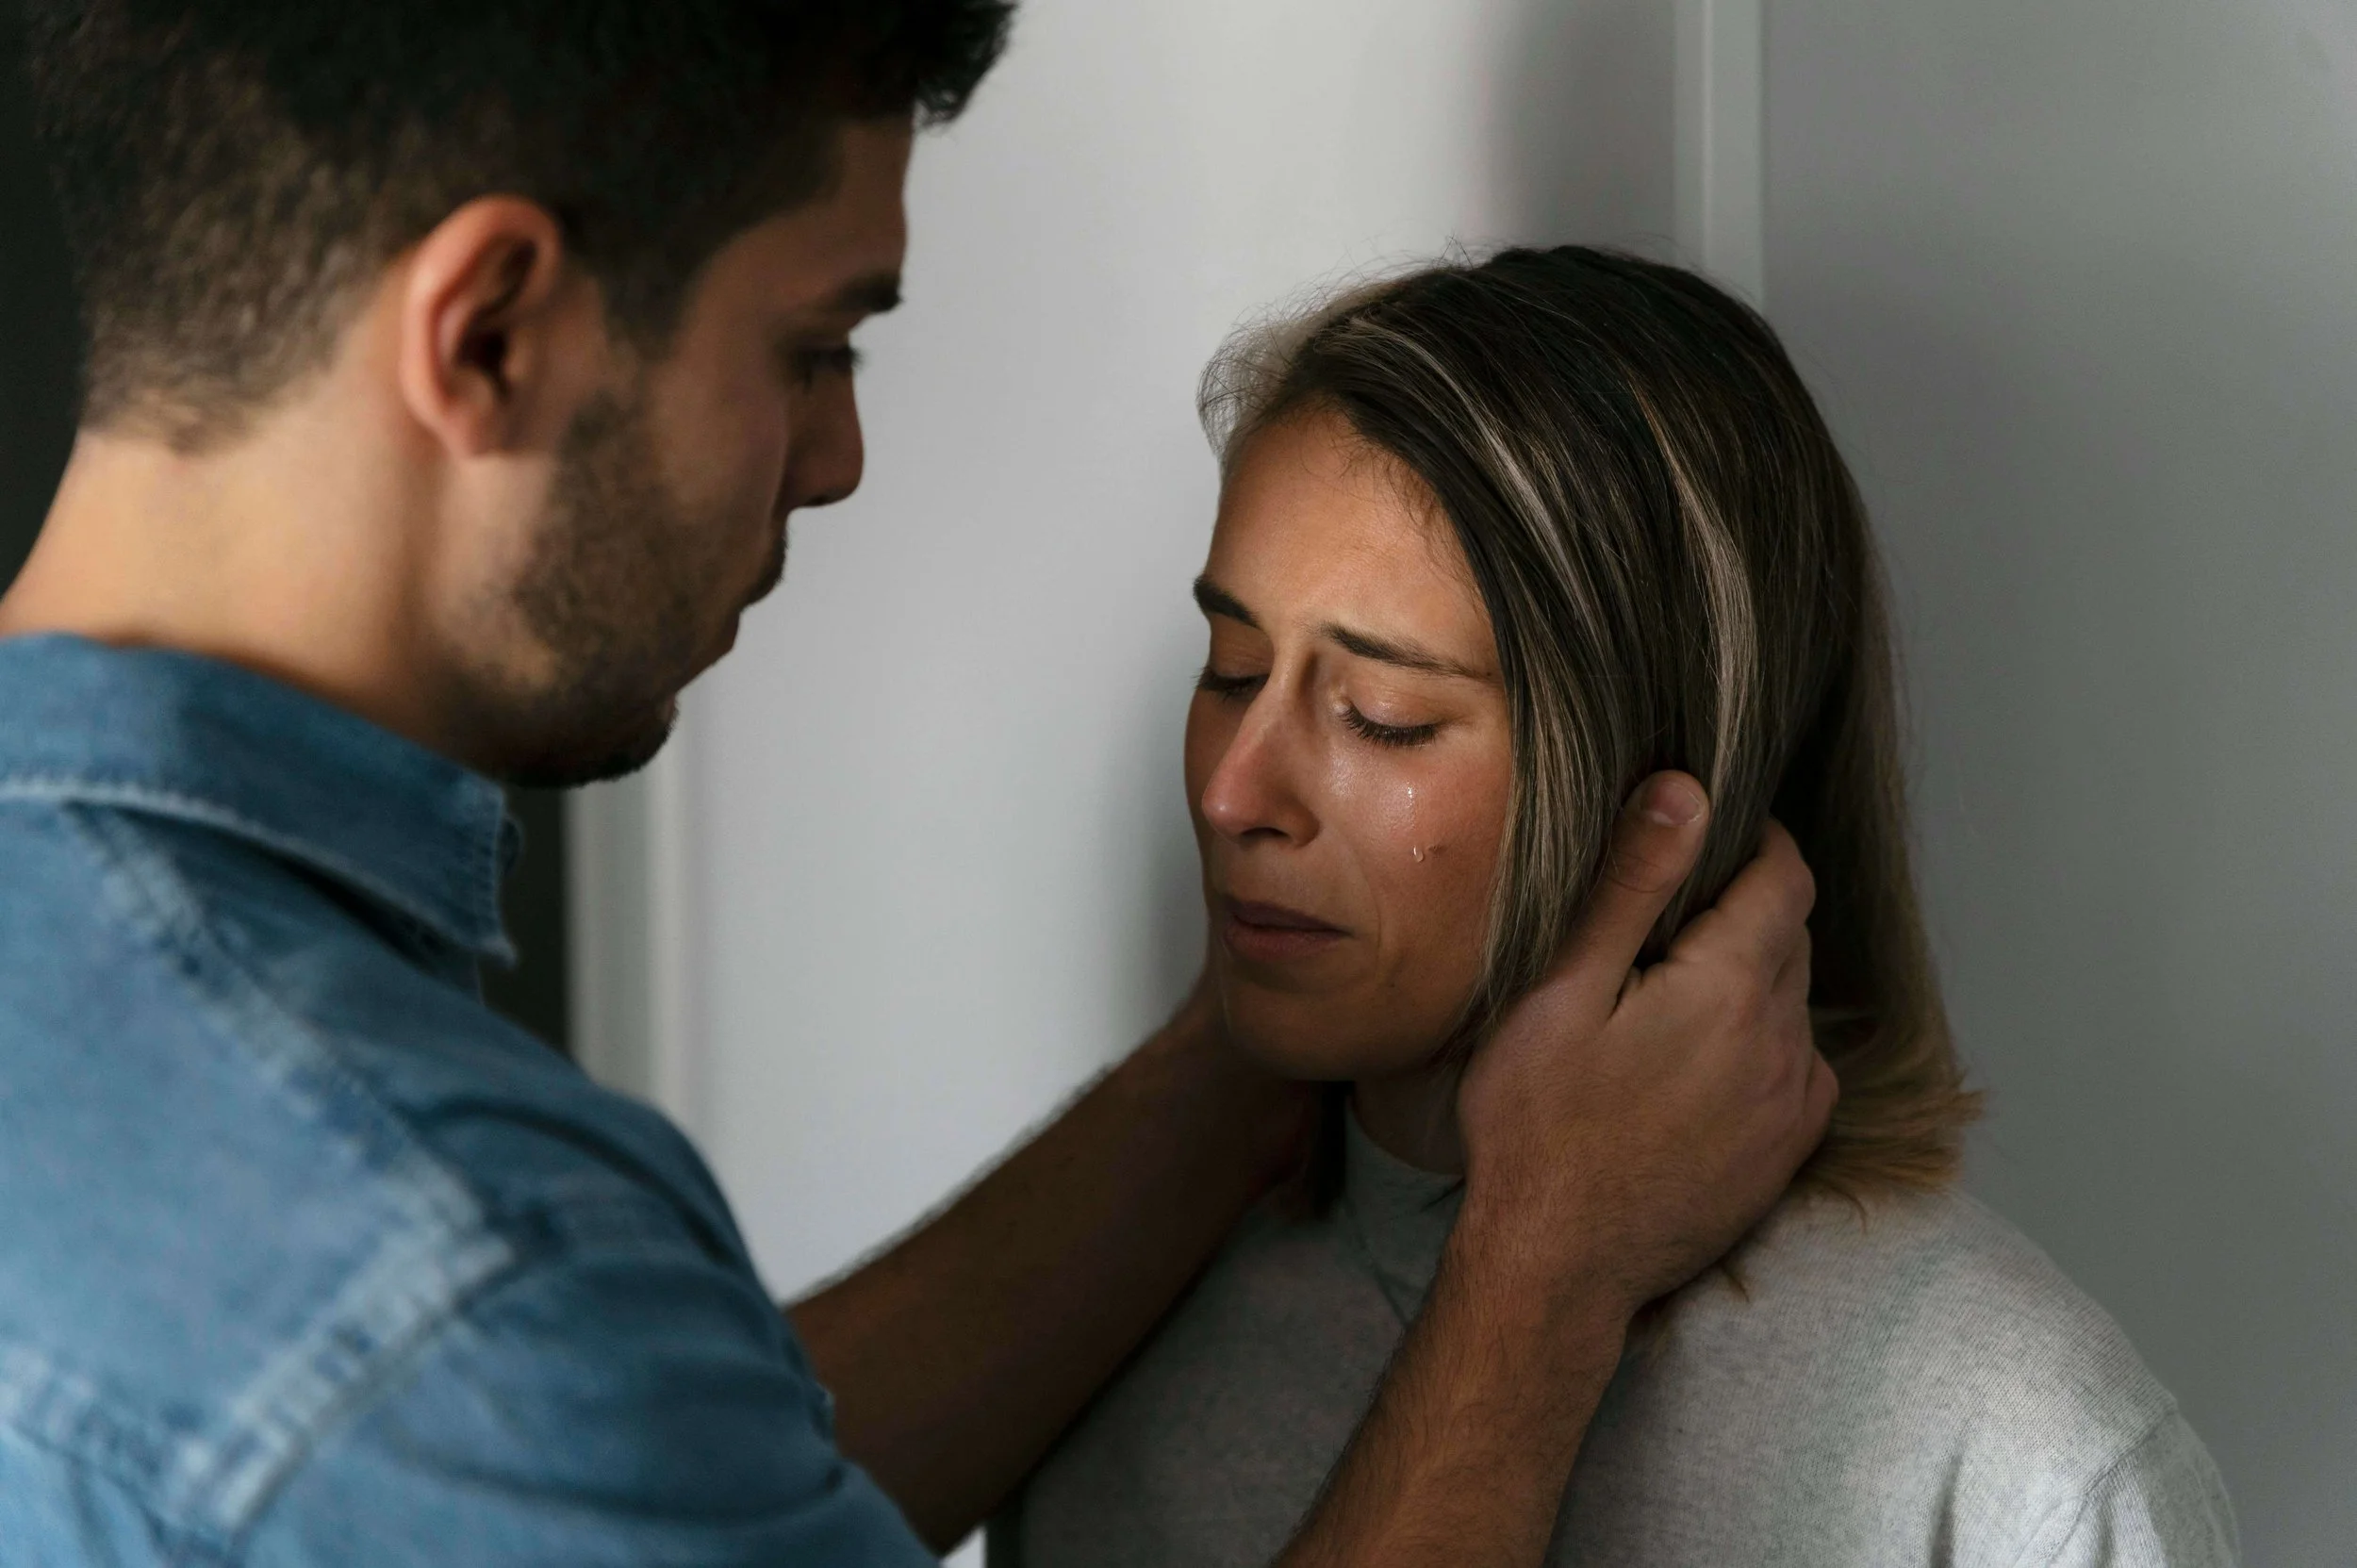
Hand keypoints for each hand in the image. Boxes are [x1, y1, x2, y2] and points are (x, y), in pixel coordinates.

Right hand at [1454, 772, 1833, 1320]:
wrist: (1556, 1264)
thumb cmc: (1537, 1124)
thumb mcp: (1563, 990)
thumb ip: (1631, 886)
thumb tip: (1684, 792)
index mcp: (1731, 988)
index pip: (1785, 876)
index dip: (1754, 841)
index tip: (1709, 832)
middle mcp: (1783, 1043)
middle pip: (1790, 936)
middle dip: (1743, 908)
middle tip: (1664, 916)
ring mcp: (1792, 1106)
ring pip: (1793, 1002)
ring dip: (1751, 977)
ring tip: (1669, 991)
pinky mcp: (1786, 1154)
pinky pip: (1797, 1068)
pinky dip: (1761, 1044)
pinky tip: (1694, 1061)